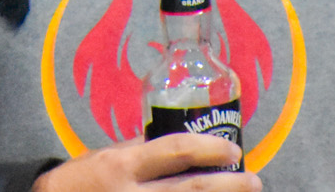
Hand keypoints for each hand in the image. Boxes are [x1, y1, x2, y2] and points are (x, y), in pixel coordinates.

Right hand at [33, 135, 258, 190]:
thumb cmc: (80, 181)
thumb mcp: (106, 158)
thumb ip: (139, 153)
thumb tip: (180, 146)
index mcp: (123, 167)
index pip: (175, 151)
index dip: (209, 150)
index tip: (233, 151)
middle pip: (192, 191)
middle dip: (229, 186)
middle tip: (254, 180)